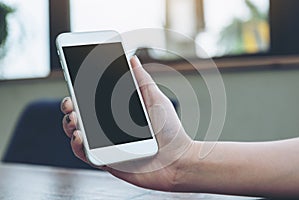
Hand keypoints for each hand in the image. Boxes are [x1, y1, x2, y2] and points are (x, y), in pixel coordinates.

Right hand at [61, 56, 193, 190]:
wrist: (178, 159)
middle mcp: (109, 128)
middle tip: (70, 102)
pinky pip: (85, 155)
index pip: (94, 99)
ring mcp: (107, 145)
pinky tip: (79, 136)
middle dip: (70, 106)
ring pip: (79, 133)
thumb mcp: (154, 99)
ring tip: (74, 117)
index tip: (73, 78)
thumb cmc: (170, 130)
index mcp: (119, 113)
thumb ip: (141, 80)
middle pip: (82, 115)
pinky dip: (77, 146)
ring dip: (70, 125)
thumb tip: (132, 59)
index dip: (81, 90)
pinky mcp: (106, 162)